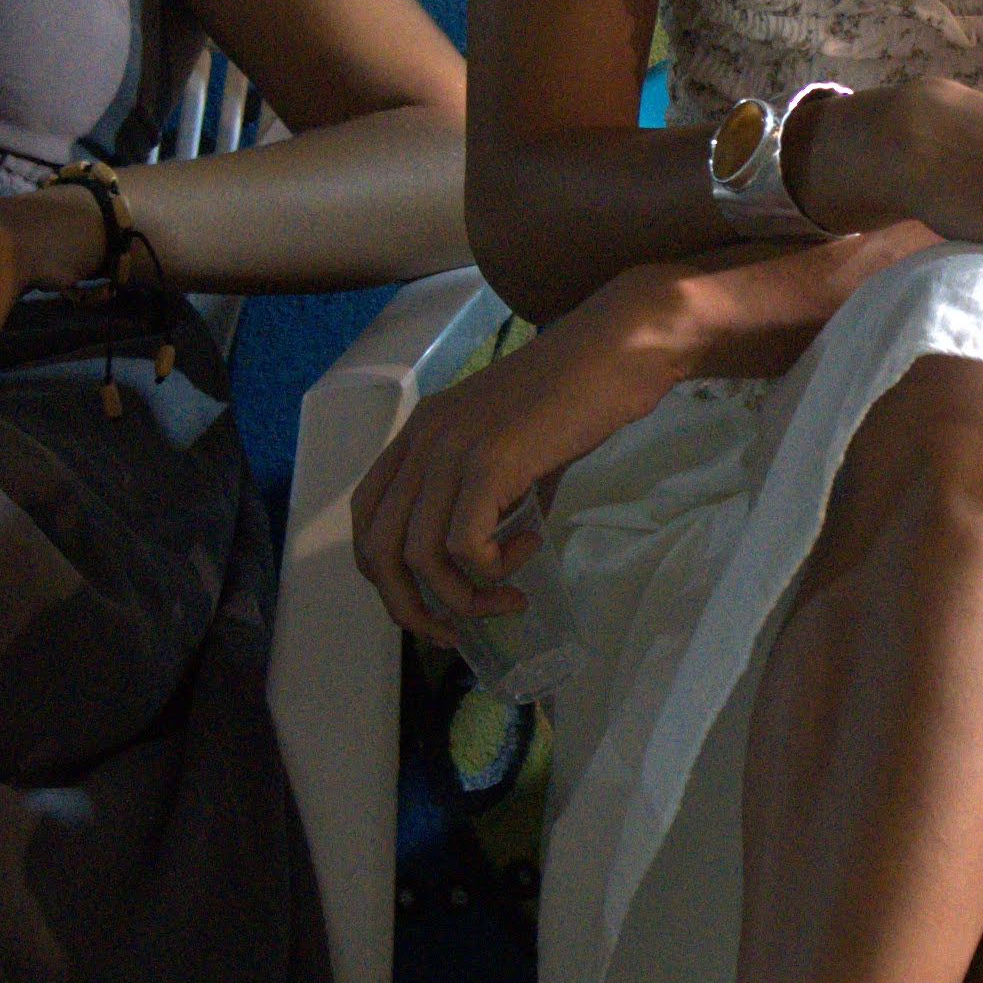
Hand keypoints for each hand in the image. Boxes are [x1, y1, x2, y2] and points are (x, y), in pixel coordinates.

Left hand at [352, 297, 683, 643]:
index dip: (385, 573)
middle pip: (377, 551)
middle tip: (455, 632)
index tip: (429, 601)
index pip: (366, 517)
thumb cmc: (575, 395)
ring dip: (463, 598)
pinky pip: (464, 546)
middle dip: (410, 608)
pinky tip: (528, 552)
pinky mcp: (489, 463)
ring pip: (419, 558)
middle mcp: (422, 441)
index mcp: (419, 434)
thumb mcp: (515, 448)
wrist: (616, 351)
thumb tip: (497, 557)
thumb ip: (494, 498)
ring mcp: (451, 450)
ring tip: (507, 598)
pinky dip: (493, 569)